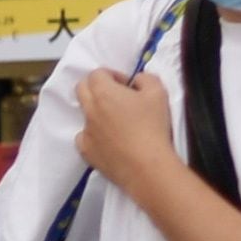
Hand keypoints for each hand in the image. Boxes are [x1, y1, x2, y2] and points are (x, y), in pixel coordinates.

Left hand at [76, 68, 180, 187]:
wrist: (147, 166)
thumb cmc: (153, 127)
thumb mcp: (159, 93)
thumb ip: (146, 78)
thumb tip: (136, 81)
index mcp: (104, 93)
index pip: (96, 74)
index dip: (112, 75)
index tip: (127, 86)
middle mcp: (90, 110)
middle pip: (82, 89)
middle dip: (97, 87)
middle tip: (116, 97)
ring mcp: (85, 132)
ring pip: (84, 114)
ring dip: (97, 112)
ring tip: (117, 123)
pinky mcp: (86, 152)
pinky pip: (84, 137)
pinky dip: (94, 135)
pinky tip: (110, 141)